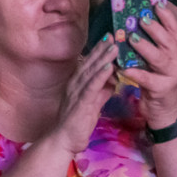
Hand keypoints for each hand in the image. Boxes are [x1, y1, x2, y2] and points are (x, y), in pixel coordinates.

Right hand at [50, 36, 117, 154]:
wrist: (63, 141)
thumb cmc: (77, 124)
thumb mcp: (93, 105)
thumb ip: (102, 92)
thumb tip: (113, 81)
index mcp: (77, 84)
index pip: (89, 64)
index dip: (99, 51)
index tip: (110, 38)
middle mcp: (75, 85)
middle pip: (90, 64)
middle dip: (102, 49)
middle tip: (114, 35)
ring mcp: (76, 94)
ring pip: (91, 72)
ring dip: (102, 58)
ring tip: (114, 46)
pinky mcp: (80, 104)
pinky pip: (91, 87)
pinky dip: (100, 76)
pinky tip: (108, 67)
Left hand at [122, 3, 176, 128]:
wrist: (164, 108)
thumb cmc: (156, 78)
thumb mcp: (157, 58)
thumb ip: (152, 42)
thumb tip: (137, 18)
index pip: (174, 29)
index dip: (167, 16)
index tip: (157, 3)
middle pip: (168, 41)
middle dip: (155, 29)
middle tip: (141, 18)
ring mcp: (171, 75)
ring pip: (159, 59)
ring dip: (145, 47)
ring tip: (131, 39)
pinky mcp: (161, 89)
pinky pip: (147, 79)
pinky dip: (135, 73)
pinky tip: (123, 68)